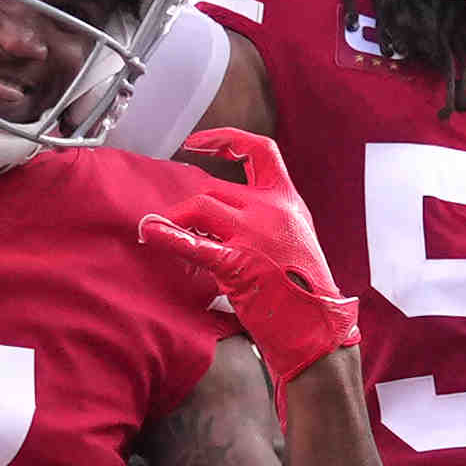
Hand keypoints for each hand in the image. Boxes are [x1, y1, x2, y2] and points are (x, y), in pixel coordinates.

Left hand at [134, 129, 360, 383]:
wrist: (316, 325)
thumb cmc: (304, 288)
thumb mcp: (295, 236)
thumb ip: (267, 217)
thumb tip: (226, 211)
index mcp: (288, 200)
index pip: (259, 151)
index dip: (226, 140)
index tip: (198, 142)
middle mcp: (272, 210)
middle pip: (216, 188)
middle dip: (190, 206)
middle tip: (177, 225)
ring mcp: (255, 235)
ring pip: (201, 206)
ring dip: (177, 219)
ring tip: (161, 233)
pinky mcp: (238, 263)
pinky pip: (194, 244)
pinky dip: (167, 235)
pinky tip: (149, 232)